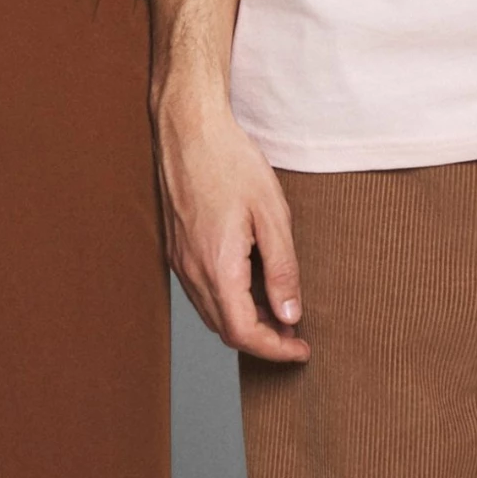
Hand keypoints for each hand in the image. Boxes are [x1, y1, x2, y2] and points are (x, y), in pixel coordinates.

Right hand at [153, 91, 308, 362]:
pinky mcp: (176, 247)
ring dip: (244, 320)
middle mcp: (192, 271)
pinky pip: (201, 290)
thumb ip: (281, 269)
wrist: (188, 128)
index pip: (244, 333)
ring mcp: (179, 260)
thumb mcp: (271, 213)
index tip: (301, 348)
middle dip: (262, 339)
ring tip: (277, 307)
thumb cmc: (229, 161)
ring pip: (211, 312)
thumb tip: (290, 315)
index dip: (275, 349)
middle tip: (295, 330)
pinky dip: (227, 300)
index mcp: (217, 267)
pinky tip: (249, 282)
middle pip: (225, 330)